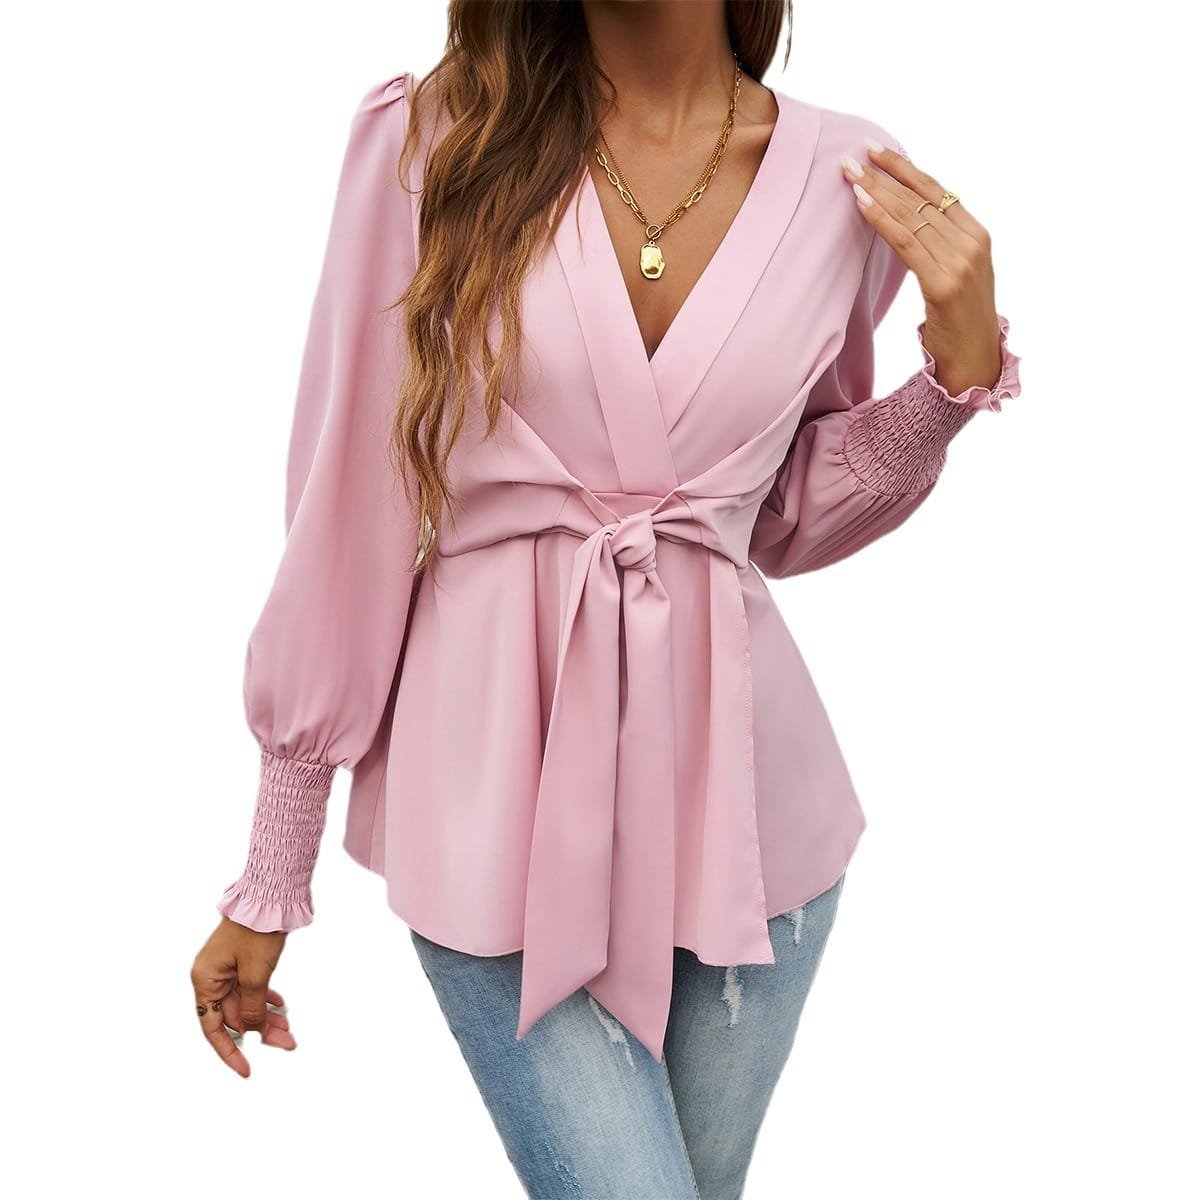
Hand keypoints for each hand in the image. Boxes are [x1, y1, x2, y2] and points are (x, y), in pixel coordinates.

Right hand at [191, 917, 296, 1076]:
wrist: (270, 894)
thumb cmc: (257, 930)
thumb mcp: (256, 973)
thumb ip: (252, 1007)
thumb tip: (252, 1034)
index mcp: (205, 980)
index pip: (213, 1028)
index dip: (230, 1052)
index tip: (247, 1070)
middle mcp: (211, 976)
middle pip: (234, 1016)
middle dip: (260, 1032)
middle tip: (287, 1043)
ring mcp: (226, 968)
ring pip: (245, 1004)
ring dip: (266, 1017)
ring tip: (290, 1029)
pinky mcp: (241, 962)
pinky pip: (251, 989)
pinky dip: (265, 999)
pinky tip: (282, 1007)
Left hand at [840, 141, 1002, 396]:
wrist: (975, 361)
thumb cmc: (959, 321)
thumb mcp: (956, 274)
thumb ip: (940, 245)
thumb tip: (908, 220)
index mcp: (977, 235)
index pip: (936, 190)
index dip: (905, 168)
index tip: (876, 150)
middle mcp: (971, 242)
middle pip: (920, 197)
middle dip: (884, 173)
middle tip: (852, 154)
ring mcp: (960, 261)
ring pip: (911, 215)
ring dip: (876, 190)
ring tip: (849, 173)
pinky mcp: (943, 283)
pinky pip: (906, 242)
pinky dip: (882, 219)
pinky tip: (861, 203)